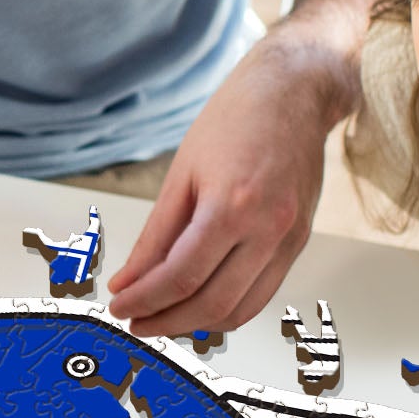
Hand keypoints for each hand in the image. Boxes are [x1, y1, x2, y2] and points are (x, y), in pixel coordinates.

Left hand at [105, 37, 344, 335]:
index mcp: (232, 205)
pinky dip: (229, 309)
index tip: (119, 306)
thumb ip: (155, 236)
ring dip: (197, 325)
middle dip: (166, 321)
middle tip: (136, 321)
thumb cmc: (237, 118)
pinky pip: (263, 294)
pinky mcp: (299, 242)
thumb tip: (129, 280)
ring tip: (163, 318)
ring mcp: (289, 238)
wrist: (295, 92)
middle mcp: (268, 228)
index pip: (181, 276)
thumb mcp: (182, 173)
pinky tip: (200, 304)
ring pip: (241, 310)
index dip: (144, 300)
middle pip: (212, 303)